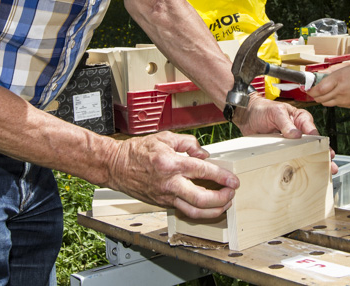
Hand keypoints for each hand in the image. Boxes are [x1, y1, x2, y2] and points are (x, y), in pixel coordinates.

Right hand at [106, 131, 238, 218]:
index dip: (222, 177)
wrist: (116, 166)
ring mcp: (165, 196)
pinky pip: (184, 211)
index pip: (203, 172)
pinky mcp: (162, 204)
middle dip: (221, 199)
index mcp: (171, 163)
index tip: (233, 180)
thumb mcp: (165, 137)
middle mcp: (169, 183)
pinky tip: (207, 205)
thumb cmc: (137, 151)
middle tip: (231, 193)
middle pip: (201, 199)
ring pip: (193, 212)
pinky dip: (199, 211)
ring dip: (213, 211)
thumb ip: (188, 143)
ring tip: (223, 204)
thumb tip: (204, 155)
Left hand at [230, 96, 337, 172]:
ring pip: (304, 153)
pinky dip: (298, 165)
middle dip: (324, 156)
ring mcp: (290, 142)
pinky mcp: (281, 150)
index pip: (314, 132)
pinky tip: (303, 174)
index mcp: (301, 119)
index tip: (326, 153)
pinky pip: (291, 157)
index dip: (321, 144)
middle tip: (331, 167)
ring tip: (323, 174)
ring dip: (313, 163)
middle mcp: (298, 131)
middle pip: (313, 145)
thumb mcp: (275, 112)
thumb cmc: (262, 109)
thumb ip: (285, 122)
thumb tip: (296, 135)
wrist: (246, 115)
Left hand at [308, 63, 349, 110]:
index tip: (307, 85)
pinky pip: (335, 104)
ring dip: (322, 98)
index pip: (317, 89)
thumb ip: (334, 71)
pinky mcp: (348, 106)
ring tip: (324, 90)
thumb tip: (321, 74)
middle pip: (319, 98)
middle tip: (313, 88)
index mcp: (339, 79)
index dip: (310, 88)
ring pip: (326, 103)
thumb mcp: (349, 67)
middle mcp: (339, 91)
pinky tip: (336, 93)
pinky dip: (331, 100)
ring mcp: (344, 100)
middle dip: (314, 94)